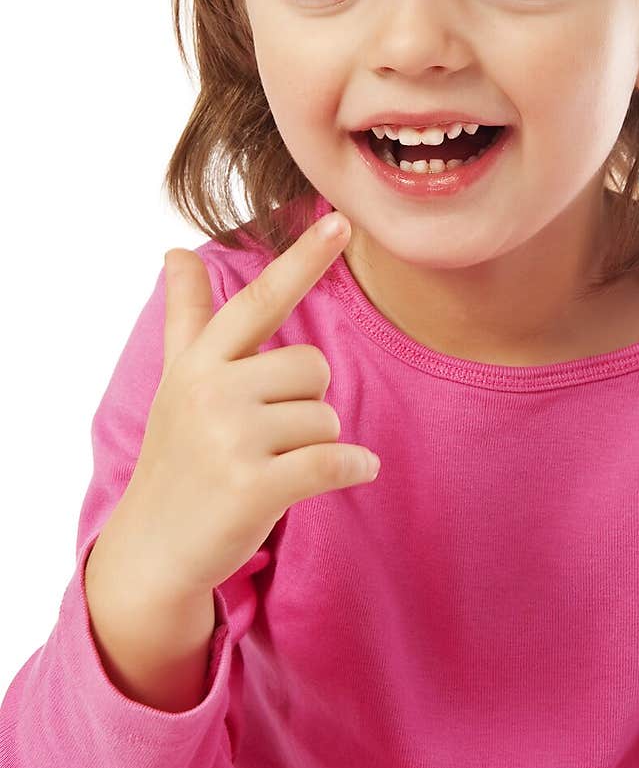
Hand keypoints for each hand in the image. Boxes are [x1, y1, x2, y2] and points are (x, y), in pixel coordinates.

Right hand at [108, 212, 378, 601]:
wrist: (154, 547)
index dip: (303, 260)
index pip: (261, 300)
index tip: (341, 220)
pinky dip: (354, 468)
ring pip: (326, 417)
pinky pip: (334, 460)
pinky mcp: (255, 486)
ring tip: (269, 465)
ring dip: (314, 445)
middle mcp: (212, 391)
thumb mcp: (178, 381)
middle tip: (264, 437)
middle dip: (304, 403)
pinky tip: (353, 473)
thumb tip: (174, 252)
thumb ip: (188, 317)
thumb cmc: (179, 455)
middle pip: (314, 368)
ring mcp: (231, 439)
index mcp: (201, 361)